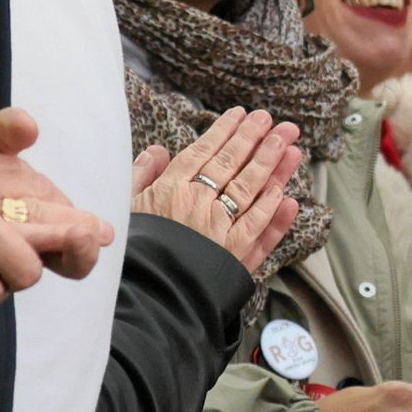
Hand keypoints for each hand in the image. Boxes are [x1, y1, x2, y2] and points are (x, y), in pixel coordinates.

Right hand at [132, 107, 303, 275]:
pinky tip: (283, 193)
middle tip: (270, 119)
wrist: (142, 296)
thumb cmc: (130, 254)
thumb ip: (141, 178)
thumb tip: (157, 151)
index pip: (202, 152)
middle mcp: (199, 204)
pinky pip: (259, 225)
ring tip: (287, 142)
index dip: (224, 131)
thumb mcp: (124, 210)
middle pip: (231, 163)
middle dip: (253, 137)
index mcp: (170, 191)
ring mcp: (221, 228)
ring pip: (250, 188)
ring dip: (271, 163)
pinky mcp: (236, 254)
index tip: (240, 114)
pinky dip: (272, 209)